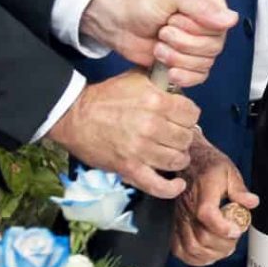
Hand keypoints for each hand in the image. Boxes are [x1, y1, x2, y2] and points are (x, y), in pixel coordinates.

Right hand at [47, 73, 199, 195]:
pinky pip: (157, 185)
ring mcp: (141, 150)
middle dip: (183, 135)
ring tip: (172, 152)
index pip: (192, 114)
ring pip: (177, 159)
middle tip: (174, 135)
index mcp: (156, 101)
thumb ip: (162, 80)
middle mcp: (151, 126)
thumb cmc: (106, 96)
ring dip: (178, 157)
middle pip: (186, 137)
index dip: (189, 116)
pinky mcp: (129, 168)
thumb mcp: (137, 78)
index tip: (182, 118)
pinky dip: (171, 188)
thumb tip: (180, 81)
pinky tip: (178, 183)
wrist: (74, 117)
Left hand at [81, 0, 237, 87]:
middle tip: (163, 32)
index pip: (221, 25)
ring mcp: (199, 44)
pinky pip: (200, 77)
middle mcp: (210, 23)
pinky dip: (183, 76)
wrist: (118, 23)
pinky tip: (169, 71)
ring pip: (206, 63)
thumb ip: (200, 6)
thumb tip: (230, 20)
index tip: (174, 18)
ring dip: (177, 58)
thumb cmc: (141, 4)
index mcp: (211, 1)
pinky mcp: (188, 62)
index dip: (196, 28)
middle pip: (214, 46)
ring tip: (159, 46)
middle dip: (183, 43)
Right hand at [171, 137, 258, 266]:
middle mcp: (188, 208)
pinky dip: (194, 258)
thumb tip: (251, 202)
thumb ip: (240, 189)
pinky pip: (179, 250)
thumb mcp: (229, 171)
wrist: (187, 163)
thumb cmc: (208, 167)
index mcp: (203, 192)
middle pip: (201, 237)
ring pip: (190, 247)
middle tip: (234, 240)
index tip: (237, 230)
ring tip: (224, 249)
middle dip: (222, 244)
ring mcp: (179, 219)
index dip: (223, 227)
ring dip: (211, 254)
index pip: (207, 215)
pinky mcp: (174, 226)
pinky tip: (208, 255)